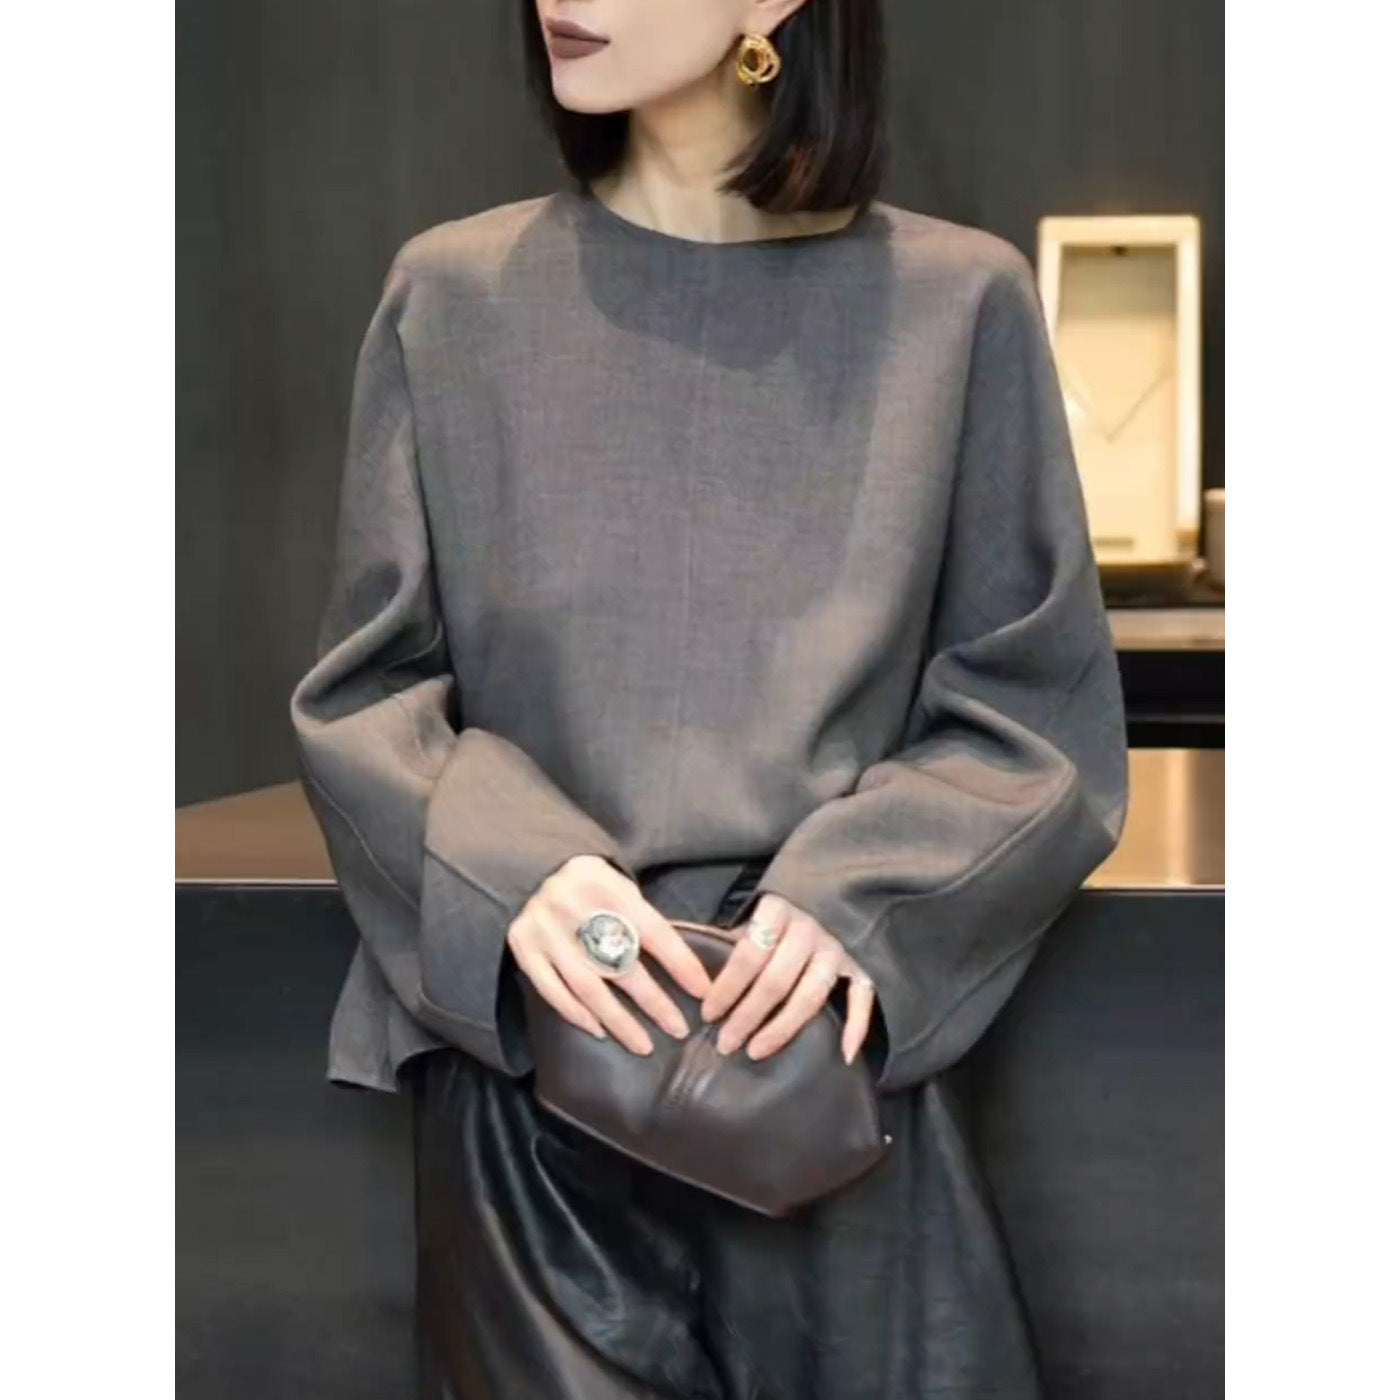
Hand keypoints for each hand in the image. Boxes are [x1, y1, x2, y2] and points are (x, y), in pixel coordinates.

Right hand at [506, 854, 712, 1055]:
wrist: (530, 868)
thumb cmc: (588, 882)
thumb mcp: (617, 885)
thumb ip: (640, 918)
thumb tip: (681, 966)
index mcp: (607, 887)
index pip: (653, 932)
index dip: (681, 964)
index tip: (703, 992)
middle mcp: (574, 908)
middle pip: (621, 964)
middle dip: (654, 1001)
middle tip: (678, 1029)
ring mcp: (546, 930)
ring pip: (588, 986)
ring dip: (618, 1021)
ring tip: (643, 1045)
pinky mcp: (523, 947)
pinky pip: (552, 990)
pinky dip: (577, 1014)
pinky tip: (600, 1030)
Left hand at [699, 893, 876, 1064]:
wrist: (820, 902)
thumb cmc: (769, 923)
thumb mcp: (743, 921)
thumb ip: (712, 936)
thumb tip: (667, 938)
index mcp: (776, 911)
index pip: (748, 954)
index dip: (727, 987)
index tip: (708, 1014)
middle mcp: (809, 928)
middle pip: (776, 980)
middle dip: (747, 1016)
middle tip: (725, 1043)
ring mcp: (836, 948)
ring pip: (812, 994)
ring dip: (783, 1028)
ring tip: (755, 1052)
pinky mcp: (859, 966)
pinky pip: (862, 998)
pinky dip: (856, 1027)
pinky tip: (843, 1055)